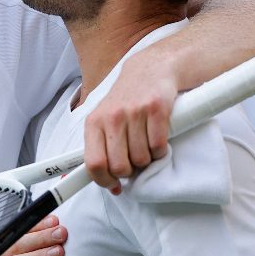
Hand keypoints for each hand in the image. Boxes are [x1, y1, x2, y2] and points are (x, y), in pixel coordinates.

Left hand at [82, 50, 176, 193]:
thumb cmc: (125, 100)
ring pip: (141, 158)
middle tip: (133, 162)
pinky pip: (159, 146)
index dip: (104, 180)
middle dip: (129, 171)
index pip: (94, 163)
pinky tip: (157, 140)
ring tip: (145, 146)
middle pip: (120, 165)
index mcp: (94, 122)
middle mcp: (112, 117)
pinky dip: (160, 150)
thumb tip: (103, 180)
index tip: (114, 185)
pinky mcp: (157, 109)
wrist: (150, 70)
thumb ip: (100, 146)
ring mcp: (134, 112)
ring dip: (146, 159)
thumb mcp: (103, 118)